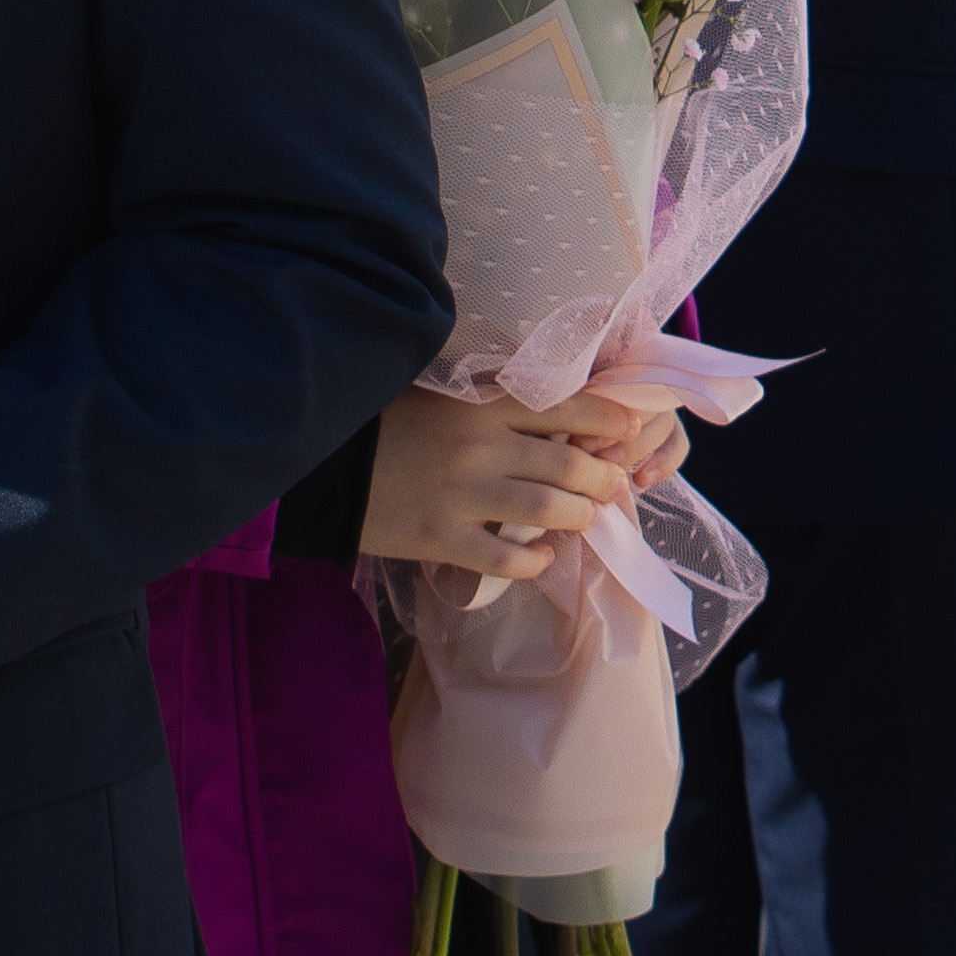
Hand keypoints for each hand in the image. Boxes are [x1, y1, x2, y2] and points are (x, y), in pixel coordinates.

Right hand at [361, 385, 672, 582]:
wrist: (327, 466)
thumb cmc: (387, 423)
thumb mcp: (442, 395)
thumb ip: (493, 402)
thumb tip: (556, 416)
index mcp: (480, 404)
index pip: (564, 406)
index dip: (607, 420)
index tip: (628, 429)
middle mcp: (479, 447)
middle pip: (567, 464)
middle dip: (601, 477)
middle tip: (612, 485)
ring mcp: (461, 495)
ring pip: (547, 510)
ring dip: (579, 517)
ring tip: (586, 518)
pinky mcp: (441, 538)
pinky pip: (506, 557)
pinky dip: (534, 559)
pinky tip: (542, 556)